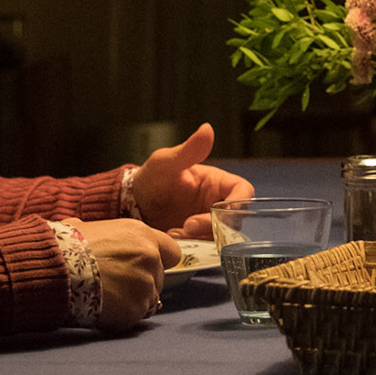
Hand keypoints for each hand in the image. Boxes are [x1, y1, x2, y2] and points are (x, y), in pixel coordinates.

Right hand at [65, 218, 178, 330]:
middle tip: (116, 287)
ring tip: (106, 298)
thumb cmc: (65, 247)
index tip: (144, 268)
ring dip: (132, 302)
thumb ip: (101, 232)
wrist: (55, 271)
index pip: (171, 252)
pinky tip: (104, 310)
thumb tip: (81, 228)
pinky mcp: (136, 308)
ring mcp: (146, 284)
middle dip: (141, 284)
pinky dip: (122, 317)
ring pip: (149, 299)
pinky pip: (135, 317)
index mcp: (141, 234)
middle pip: (159, 278)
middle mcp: (151, 257)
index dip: (159, 261)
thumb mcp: (85, 227)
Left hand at [131, 123, 252, 238]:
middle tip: (186, 226)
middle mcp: (218, 202)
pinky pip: (206, 246)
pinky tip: (172, 237)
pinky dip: (193, 244)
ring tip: (174, 231)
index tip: (215, 212)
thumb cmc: (151, 178)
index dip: (236, 203)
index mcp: (217, 182)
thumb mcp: (166, 162)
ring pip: (222, 235)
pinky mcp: (198, 239)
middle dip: (214, 225)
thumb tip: (207, 128)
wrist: (132, 205)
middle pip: (235, 218)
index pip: (243, 191)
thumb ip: (188, 150)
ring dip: (201, 237)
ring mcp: (208, 222)